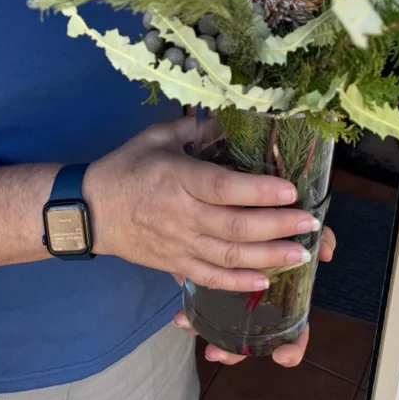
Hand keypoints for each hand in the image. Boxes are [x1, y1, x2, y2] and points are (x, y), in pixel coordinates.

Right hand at [82, 117, 322, 292]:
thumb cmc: (126, 168)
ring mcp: (179, 244)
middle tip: (309, 223)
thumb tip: (229, 117)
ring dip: (268, 257)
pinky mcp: (175, 264)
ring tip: (300, 253)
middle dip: (277, 226)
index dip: (259, 192)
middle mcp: (181, 215)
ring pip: (229, 257)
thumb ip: (194, 127)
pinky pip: (210, 278)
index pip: (223, 188)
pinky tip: (265, 280)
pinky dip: (238, 283)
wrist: (89, 211)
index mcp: (177, 178)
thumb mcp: (156, 137)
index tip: (291, 190)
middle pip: (235, 227)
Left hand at [173, 226, 336, 366]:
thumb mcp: (302, 229)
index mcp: (286, 296)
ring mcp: (238, 299)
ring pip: (228, 331)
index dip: (292, 348)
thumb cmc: (281, 224)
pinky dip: (193, 318)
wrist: (245, 208)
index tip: (282, 356)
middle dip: (236, 353)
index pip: (296, 331)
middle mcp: (262, 304)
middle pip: (254, 341)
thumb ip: (320, 238)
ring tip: (202, 345)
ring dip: (214, 341)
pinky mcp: (214, 285)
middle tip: (218, 354)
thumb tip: (327, 251)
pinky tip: (182, 318)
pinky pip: (203, 310)